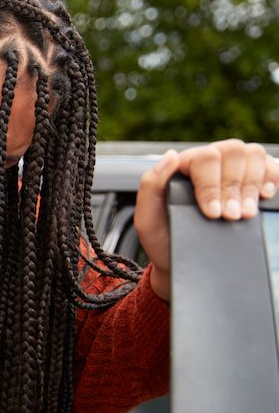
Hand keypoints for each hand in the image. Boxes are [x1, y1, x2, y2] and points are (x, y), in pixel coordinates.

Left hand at [134, 139, 278, 300]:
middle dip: (234, 187)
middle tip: (232, 216)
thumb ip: (150, 185)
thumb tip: (170, 155)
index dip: (212, 185)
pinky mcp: (252, 183)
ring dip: (253, 184)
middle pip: (234, 152)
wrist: (179, 260)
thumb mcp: (146, 217)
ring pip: (254, 155)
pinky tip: (265, 196)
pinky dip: (272, 178)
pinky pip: (270, 167)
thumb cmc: (163, 237)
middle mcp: (210, 163)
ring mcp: (232, 170)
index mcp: (184, 165)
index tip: (213, 213)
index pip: (205, 158)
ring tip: (246, 213)